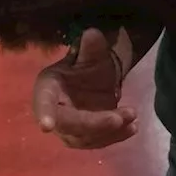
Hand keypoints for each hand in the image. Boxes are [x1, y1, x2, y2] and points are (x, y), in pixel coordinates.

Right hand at [32, 28, 138, 149]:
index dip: (44, 113)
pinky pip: (99, 141)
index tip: (46, 126)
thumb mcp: (90, 54)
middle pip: (69, 125)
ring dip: (109, 131)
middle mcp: (54, 113)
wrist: (96, 79)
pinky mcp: (86, 137)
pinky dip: (116, 136)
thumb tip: (92, 34)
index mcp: (47, 89)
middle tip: (118, 118)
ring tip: (132, 116)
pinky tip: (132, 127)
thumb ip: (91, 47)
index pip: (43, 102)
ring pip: (86, 137)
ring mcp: (69, 129)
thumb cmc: (86, 66)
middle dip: (93, 124)